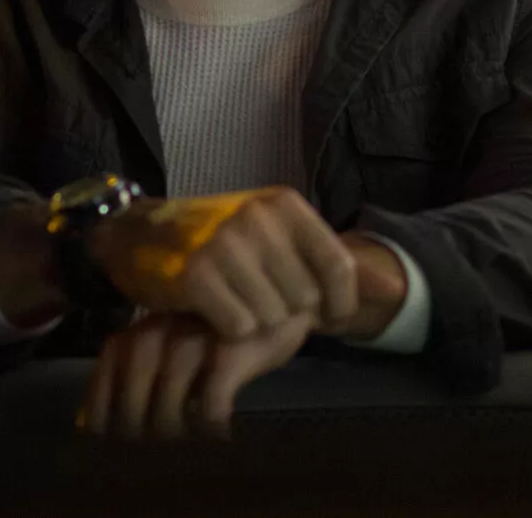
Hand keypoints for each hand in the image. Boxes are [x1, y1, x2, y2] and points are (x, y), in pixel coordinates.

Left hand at [80, 311, 312, 438]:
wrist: (286, 301)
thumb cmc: (221, 331)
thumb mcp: (173, 343)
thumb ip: (138, 372)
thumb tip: (90, 423)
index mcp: (143, 327)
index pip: (108, 367)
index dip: (100, 408)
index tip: (104, 436)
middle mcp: (164, 329)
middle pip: (133, 389)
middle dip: (136, 426)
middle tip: (149, 446)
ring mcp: (199, 338)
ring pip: (168, 398)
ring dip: (170, 426)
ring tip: (183, 440)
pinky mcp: (235, 350)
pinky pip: (212, 402)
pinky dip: (210, 423)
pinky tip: (218, 432)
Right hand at [89, 187, 357, 339]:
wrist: (138, 233)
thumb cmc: (217, 238)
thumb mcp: (276, 233)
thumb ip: (331, 261)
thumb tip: (393, 288)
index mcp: (284, 205)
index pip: (338, 266)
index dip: (338, 302)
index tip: (324, 316)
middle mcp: (258, 219)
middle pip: (304, 299)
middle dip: (285, 309)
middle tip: (257, 296)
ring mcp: (225, 245)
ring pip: (272, 317)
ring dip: (254, 319)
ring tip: (233, 299)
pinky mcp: (196, 276)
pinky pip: (239, 327)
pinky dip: (227, 328)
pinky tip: (212, 309)